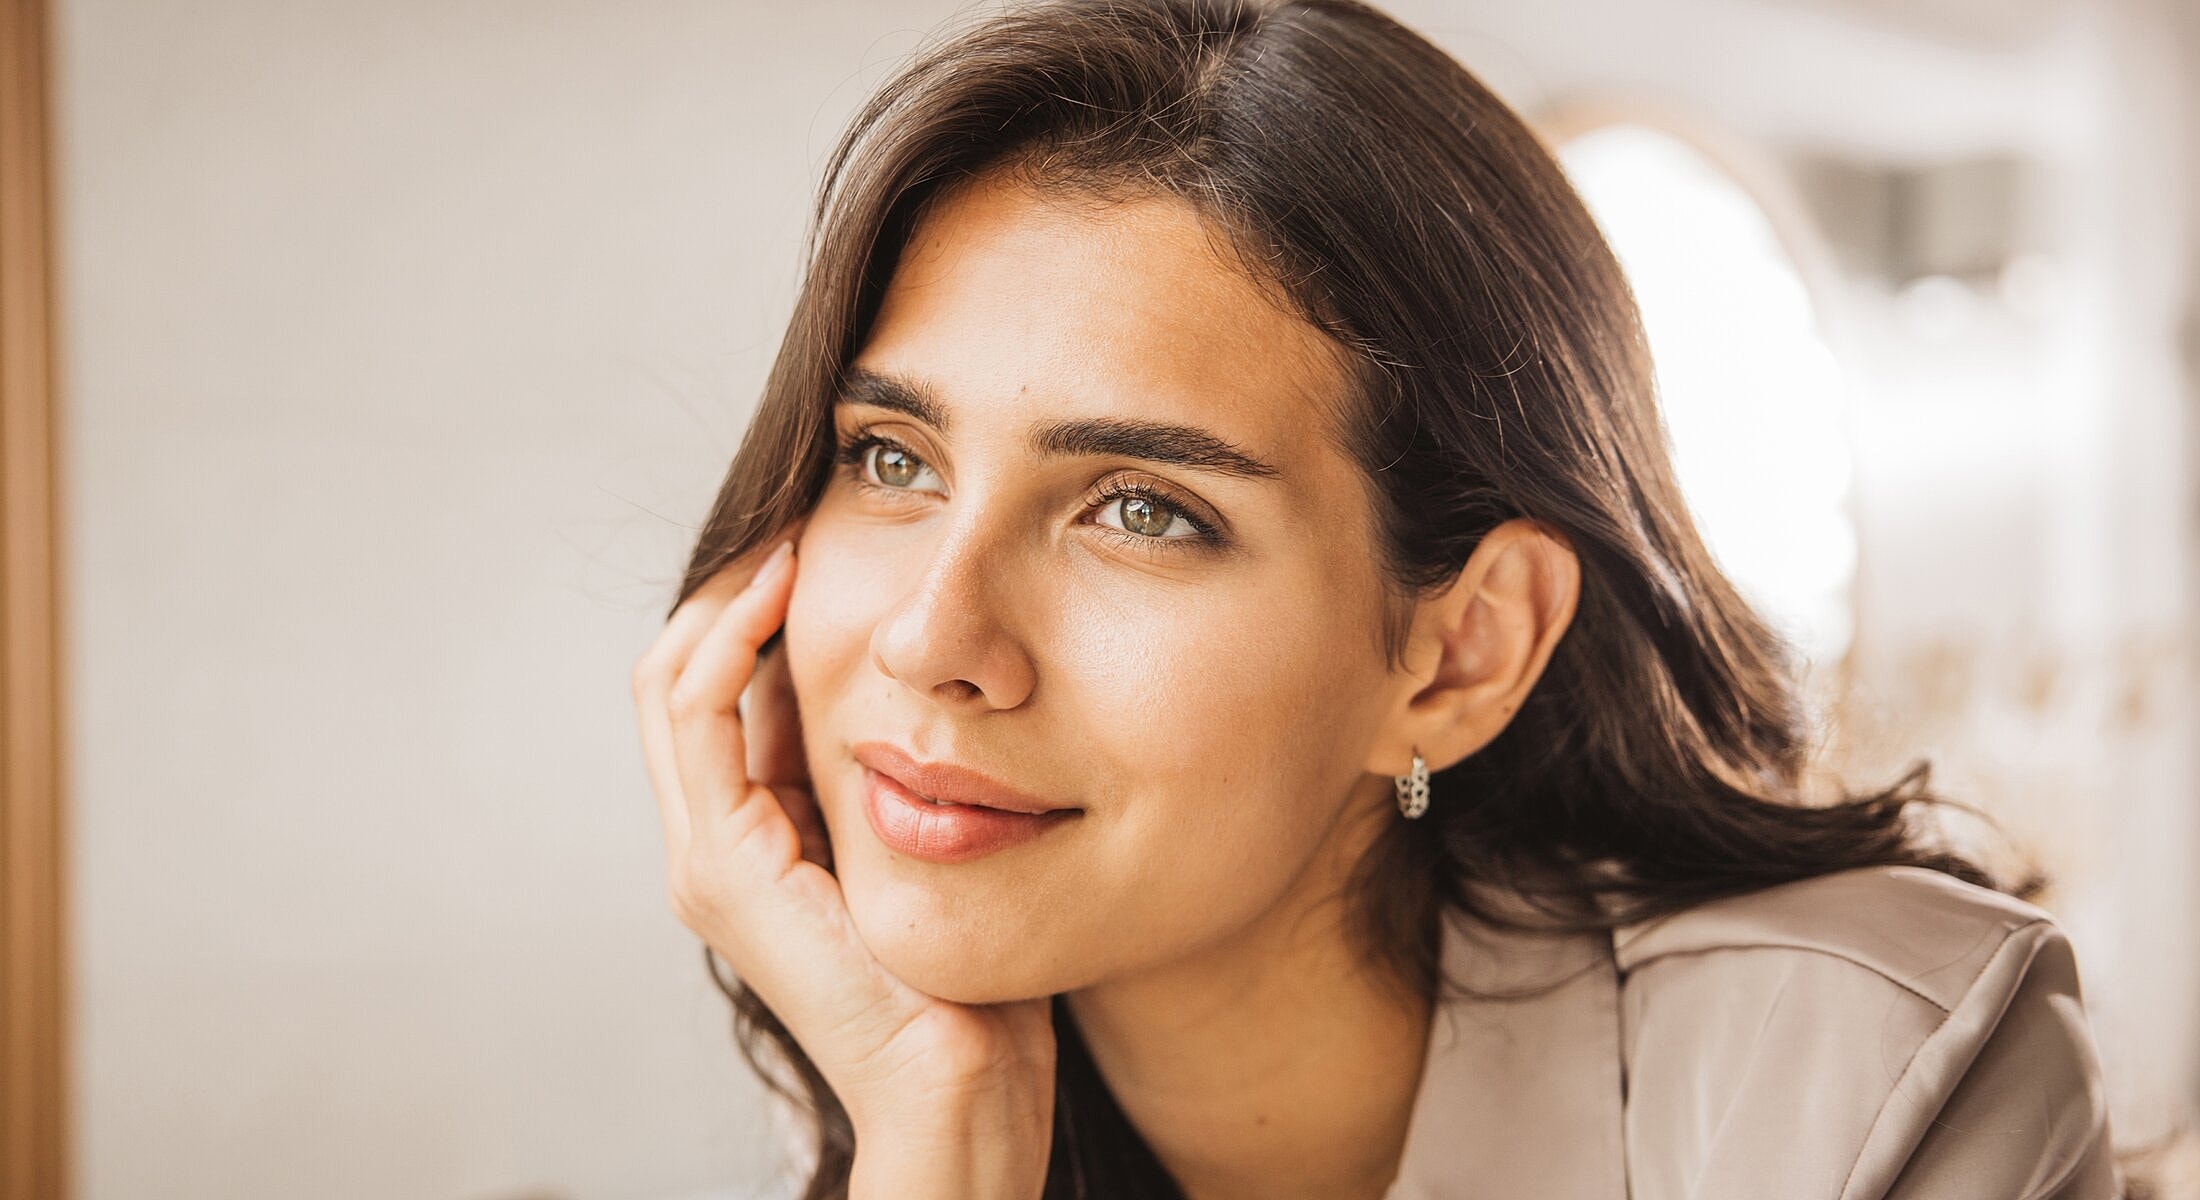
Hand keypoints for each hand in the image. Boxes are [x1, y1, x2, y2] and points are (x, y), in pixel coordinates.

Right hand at [630, 529, 1055, 1192]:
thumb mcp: (931, 835)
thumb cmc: (969, 970)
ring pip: (674, 682)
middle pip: (681, 674)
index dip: (755, 606)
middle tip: (797, 515)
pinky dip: (729, 640)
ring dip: (726, 596)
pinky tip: (783, 587)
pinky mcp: (723, 869)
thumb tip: (934, 674)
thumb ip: (902, 768)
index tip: (819, 536)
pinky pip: (698, 718)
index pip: (720, 690)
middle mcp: (715, 844)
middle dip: (733, 586)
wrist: (963, 1081)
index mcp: (754, 836)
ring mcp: (709, 858)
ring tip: (790, 532)